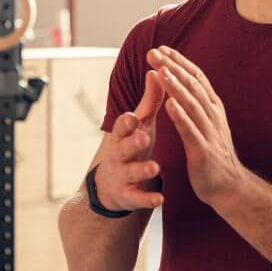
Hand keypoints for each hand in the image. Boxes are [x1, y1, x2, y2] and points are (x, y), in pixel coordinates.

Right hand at [92, 68, 166, 211]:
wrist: (111, 185)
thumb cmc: (131, 145)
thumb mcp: (140, 124)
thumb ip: (149, 101)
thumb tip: (156, 70)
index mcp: (122, 135)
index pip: (122, 126)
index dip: (126, 122)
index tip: (134, 116)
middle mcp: (118, 154)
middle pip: (123, 147)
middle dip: (132, 142)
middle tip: (144, 136)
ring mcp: (122, 175)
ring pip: (130, 172)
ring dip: (141, 170)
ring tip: (155, 168)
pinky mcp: (128, 195)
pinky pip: (137, 198)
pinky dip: (147, 199)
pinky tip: (160, 200)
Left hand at [148, 46, 248, 205]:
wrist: (228, 186)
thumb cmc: (212, 153)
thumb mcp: (205, 122)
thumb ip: (194, 102)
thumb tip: (182, 79)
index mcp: (212, 106)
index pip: (195, 77)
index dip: (178, 62)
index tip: (160, 49)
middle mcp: (212, 115)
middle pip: (192, 86)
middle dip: (172, 67)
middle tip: (153, 53)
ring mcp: (210, 132)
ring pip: (191, 104)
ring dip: (176, 87)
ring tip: (161, 71)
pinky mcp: (204, 151)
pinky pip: (191, 131)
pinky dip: (181, 117)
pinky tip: (169, 105)